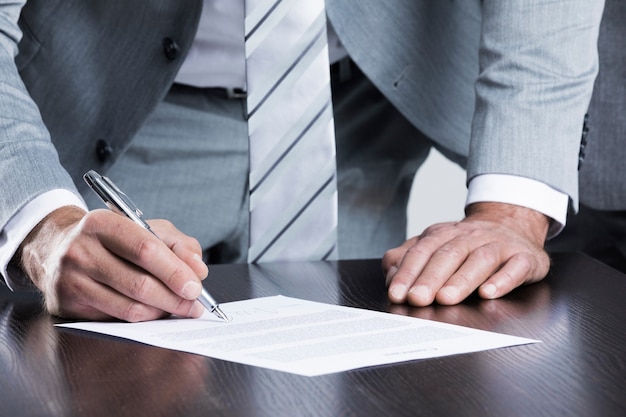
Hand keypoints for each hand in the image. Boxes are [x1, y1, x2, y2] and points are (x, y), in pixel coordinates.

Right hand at [16, 206, 208, 320]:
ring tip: (179, 309)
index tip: (196, 287)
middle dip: (174, 299)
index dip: (175, 272)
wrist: (57, 248)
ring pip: (130, 308)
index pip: (145, 250)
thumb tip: (198, 270)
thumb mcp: (146, 227)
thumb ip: (178, 244)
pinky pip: (117, 319)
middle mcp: (81, 251)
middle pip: (139, 284)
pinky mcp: (68, 305)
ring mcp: (71, 280)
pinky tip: (155, 312)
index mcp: (102, 223)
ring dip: (162, 312)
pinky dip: (143, 319)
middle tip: (194, 305)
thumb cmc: (112, 239)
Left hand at [382, 202, 550, 305]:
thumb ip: (407, 258)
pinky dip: (502, 280)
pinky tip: (489, 292)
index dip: (408, 272)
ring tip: (446, 298)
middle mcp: (470, 236)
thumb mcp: (433, 245)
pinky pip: (515, 267)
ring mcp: (499, 245)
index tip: (397, 293)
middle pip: (448, 255)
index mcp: (443, 234)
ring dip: (461, 280)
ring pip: (479, 260)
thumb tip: (390, 275)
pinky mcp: (524, 257)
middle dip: (430, 278)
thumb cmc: (466, 244)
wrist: (512, 223)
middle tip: (417, 299)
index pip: (422, 251)